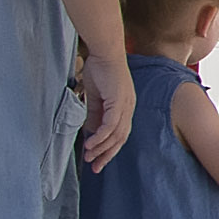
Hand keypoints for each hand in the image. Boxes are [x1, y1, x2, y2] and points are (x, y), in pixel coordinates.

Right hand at [75, 42, 135, 166]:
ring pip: (116, 135)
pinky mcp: (118, 101)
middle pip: (121, 139)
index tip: (97, 160)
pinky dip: (101, 137)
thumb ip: (94, 113)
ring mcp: (125, 105)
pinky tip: (91, 144)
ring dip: (102, 148)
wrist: (105, 51)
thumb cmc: (100, 69)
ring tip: (89, 157)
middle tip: (95, 168)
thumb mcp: (95, 96)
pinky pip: (111, 125)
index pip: (120, 134)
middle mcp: (128, 108)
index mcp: (125, 107)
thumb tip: (91, 131)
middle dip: (107, 155)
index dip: (109, 148)